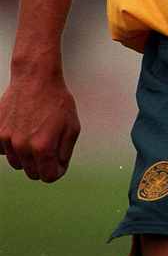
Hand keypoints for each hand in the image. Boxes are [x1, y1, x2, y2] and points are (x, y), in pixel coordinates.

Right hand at [0, 68, 80, 182]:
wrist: (35, 78)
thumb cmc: (56, 101)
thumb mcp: (72, 126)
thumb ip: (65, 152)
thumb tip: (57, 167)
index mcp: (43, 148)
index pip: (48, 177)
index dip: (57, 172)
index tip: (60, 163)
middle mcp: (22, 147)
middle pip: (31, 173)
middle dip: (43, 166)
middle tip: (50, 148)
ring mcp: (7, 140)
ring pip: (17, 163)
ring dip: (28, 157)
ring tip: (37, 136)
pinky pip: (4, 151)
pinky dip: (13, 147)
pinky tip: (23, 131)